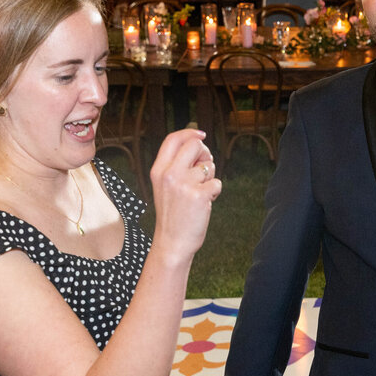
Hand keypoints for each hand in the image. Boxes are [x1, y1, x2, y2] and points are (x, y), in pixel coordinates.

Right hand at [149, 129, 221, 260]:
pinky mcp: (199, 195)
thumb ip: (177, 166)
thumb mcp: (166, 186)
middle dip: (205, 154)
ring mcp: (184, 184)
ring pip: (209, 166)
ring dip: (210, 178)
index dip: (189, 133)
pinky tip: (204, 203)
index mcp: (158, 170)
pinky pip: (216, 183)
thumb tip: (200, 144)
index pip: (172, 139)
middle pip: (195, 145)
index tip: (201, 134)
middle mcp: (169, 174)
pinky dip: (214, 192)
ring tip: (199, 193)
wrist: (172, 242)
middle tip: (204, 169)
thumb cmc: (173, 214)